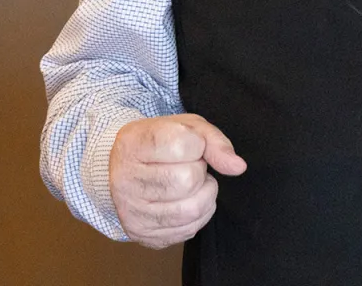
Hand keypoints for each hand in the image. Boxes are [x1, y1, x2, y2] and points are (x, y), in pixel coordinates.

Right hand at [109, 113, 247, 248]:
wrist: (124, 168)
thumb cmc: (161, 143)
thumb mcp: (188, 127)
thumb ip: (215, 142)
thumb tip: (238, 167)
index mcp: (133, 144)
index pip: (182, 145)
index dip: (197, 144)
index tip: (188, 144)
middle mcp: (124, 180)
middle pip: (188, 180)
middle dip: (199, 171)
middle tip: (188, 166)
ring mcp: (129, 210)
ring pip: (191, 209)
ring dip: (204, 194)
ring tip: (191, 184)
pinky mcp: (140, 233)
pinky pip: (188, 229)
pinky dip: (199, 214)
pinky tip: (186, 200)